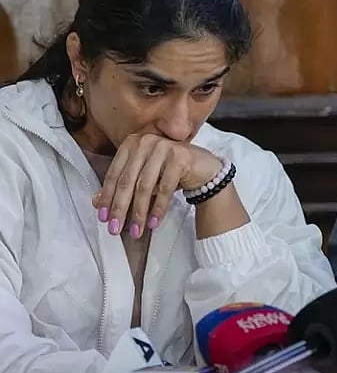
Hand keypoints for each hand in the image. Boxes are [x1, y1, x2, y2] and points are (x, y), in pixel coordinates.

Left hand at [92, 134, 223, 238]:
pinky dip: (158, 208)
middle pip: (127, 181)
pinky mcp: (179, 157)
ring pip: (145, 186)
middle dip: (120, 208)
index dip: (107, 197)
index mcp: (132, 143)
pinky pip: (164, 188)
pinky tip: (154, 222)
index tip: (103, 217)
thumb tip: (95, 202)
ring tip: (136, 230)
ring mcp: (163, 148)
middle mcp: (146, 142)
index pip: (114, 173)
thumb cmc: (171, 171)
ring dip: (139, 212)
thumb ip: (122, 186)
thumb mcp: (143, 177)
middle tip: (115, 228)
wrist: (204, 168)